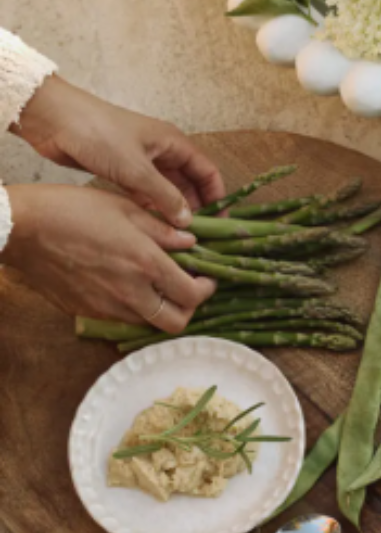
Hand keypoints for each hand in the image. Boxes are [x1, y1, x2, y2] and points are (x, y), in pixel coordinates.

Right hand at [1, 185, 216, 330]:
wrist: (22, 229)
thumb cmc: (72, 210)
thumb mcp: (124, 208)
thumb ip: (163, 229)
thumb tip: (192, 243)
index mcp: (145, 264)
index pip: (192, 294)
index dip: (206, 289)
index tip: (206, 277)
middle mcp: (130, 293)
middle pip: (176, 323)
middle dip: (189, 309)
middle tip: (186, 289)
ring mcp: (107, 307)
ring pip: (149, 324)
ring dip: (161, 309)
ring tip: (157, 285)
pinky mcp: (87, 312)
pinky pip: (121, 318)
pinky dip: (134, 308)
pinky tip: (127, 286)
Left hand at [12, 76, 225, 227]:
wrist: (53, 120)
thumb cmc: (98, 135)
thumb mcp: (136, 169)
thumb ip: (165, 197)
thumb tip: (187, 222)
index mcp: (173, 143)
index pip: (207, 172)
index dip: (217, 197)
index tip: (219, 224)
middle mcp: (161, 151)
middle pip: (189, 184)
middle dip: (196, 208)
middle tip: (198, 237)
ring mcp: (141, 161)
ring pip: (167, 191)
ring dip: (173, 211)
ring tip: (177, 238)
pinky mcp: (122, 170)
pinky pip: (146, 194)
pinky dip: (152, 209)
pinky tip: (153, 228)